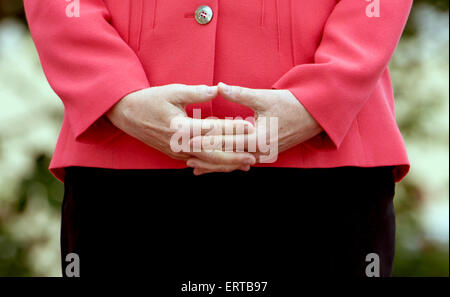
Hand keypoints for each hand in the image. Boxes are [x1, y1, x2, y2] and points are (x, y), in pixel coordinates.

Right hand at [107, 84, 255, 166]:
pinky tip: (224, 166)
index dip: (233, 129)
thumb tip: (217, 89)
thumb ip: (196, 93)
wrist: (128, 114)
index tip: (250, 127)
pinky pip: (197, 162)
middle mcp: (180, 144)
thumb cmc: (150, 100)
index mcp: (182, 128)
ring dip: (225, 165)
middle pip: (212, 154)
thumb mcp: (173, 92)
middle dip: (233, 157)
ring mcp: (177, 152)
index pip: (213, 130)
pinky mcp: (175, 154)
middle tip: (252, 158)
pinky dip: (213, 164)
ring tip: (243, 166)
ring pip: (206, 162)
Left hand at [187, 82, 322, 172]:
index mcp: (259, 138)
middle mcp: (260, 152)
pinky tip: (214, 165)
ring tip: (193, 166)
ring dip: (214, 164)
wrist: (314, 116)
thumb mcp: (264, 98)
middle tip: (184, 157)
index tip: (188, 139)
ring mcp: (263, 156)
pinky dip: (226, 163)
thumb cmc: (291, 104)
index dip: (206, 140)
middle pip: (227, 157)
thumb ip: (240, 94)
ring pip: (233, 162)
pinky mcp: (263, 155)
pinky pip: (241, 161)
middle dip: (206, 158)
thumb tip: (218, 86)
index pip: (227, 141)